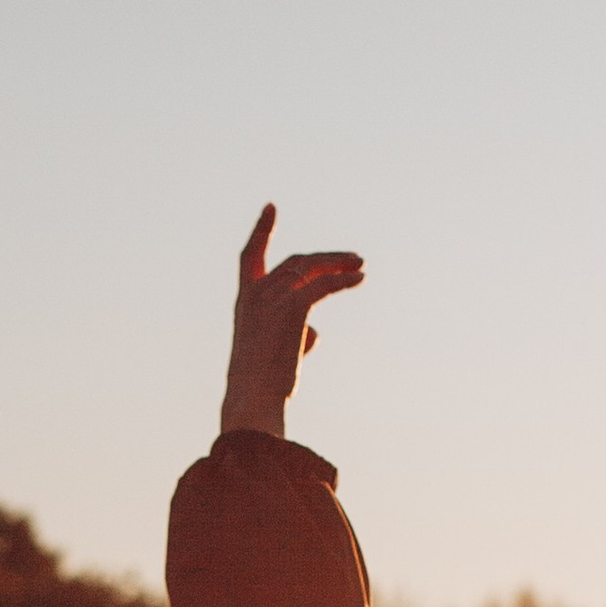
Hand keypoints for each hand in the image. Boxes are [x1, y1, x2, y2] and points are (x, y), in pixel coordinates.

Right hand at [220, 204, 364, 439]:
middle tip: (352, 258)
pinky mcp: (293, 307)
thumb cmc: (261, 386)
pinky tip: (360, 278)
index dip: (261, 231)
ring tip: (360, 265)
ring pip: (311, 269)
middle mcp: (257, 294)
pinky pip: (324, 286)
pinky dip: (343, 281)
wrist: (254, 399)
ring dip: (338, 265)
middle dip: (325, 258)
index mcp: (245, 302)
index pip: (249, 257)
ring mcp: (274, 298)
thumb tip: (314, 332)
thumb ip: (291, 334)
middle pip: (296, 262)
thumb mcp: (272, 353)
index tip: (271, 207)